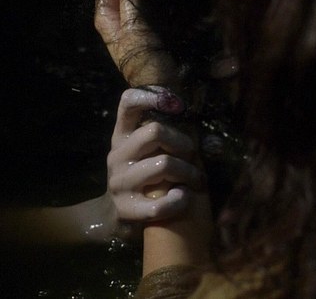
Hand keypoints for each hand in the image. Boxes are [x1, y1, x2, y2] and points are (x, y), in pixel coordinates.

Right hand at [107, 86, 205, 220]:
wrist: (114, 218)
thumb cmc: (143, 178)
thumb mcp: (146, 153)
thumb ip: (166, 137)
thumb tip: (201, 124)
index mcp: (122, 136)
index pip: (128, 103)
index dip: (152, 96)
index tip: (176, 105)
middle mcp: (117, 154)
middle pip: (154, 131)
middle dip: (183, 142)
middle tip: (193, 155)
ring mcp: (119, 182)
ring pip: (163, 164)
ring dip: (188, 172)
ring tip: (195, 180)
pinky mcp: (126, 208)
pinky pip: (161, 203)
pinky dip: (179, 200)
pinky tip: (182, 198)